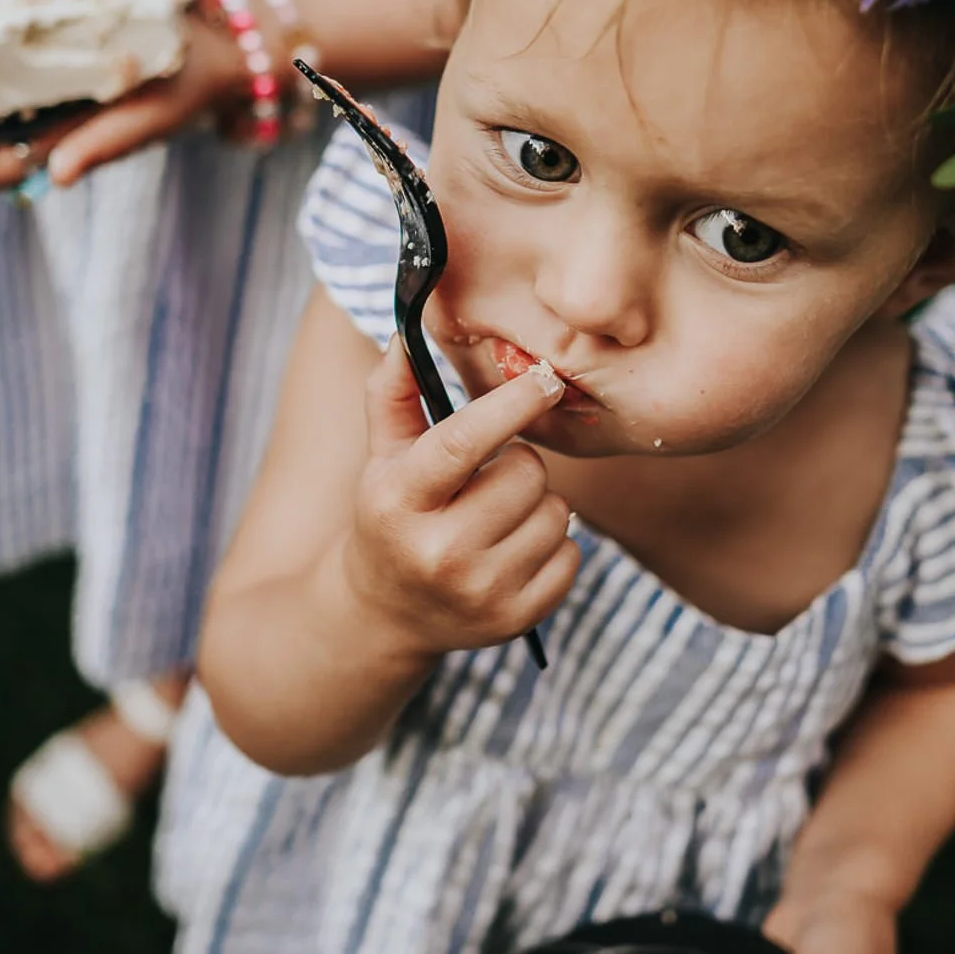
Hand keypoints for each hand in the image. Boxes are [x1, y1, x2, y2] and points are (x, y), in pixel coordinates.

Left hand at [0, 13, 247, 188]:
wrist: (216, 50)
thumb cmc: (186, 85)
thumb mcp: (156, 114)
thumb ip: (110, 144)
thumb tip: (60, 177)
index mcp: (71, 144)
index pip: (0, 171)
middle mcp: (52, 124)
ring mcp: (52, 96)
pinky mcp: (56, 64)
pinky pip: (7, 69)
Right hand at [341, 336, 579, 657]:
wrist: (384, 614)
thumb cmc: (392, 515)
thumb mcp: (382, 455)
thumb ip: (394, 391)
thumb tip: (406, 333)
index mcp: (399, 500)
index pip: (463, 442)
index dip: (511, 404)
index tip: (545, 378)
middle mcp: (438, 551)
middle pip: (526, 474)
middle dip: (518, 464)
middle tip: (490, 478)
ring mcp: (479, 592)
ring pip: (556, 513)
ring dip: (538, 504)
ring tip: (499, 516)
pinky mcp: (515, 620)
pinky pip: (572, 555)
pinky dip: (554, 545)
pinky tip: (514, 550)